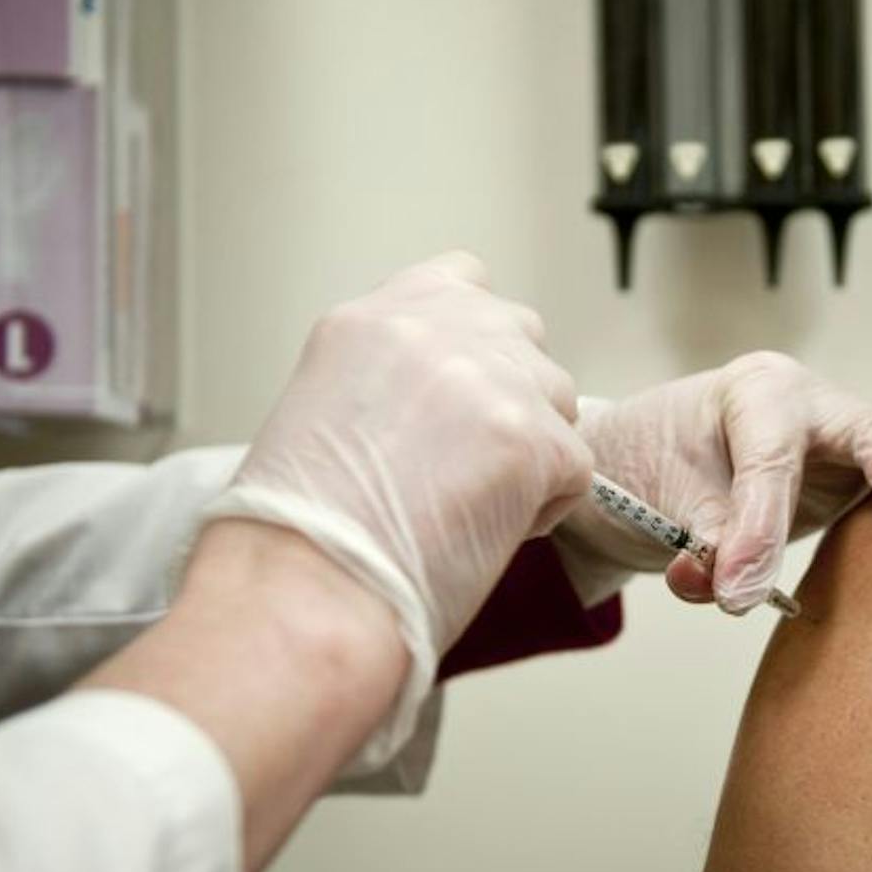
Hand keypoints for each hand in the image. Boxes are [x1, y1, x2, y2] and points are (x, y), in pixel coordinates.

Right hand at [206, 252, 592, 719]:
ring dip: (531, 449)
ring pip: (557, 399)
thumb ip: (393, 376)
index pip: (462, 282)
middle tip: (465, 462)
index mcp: (373, 320)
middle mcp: (436, 329)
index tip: (462, 388)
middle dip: (509, 393)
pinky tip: (482, 533)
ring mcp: (490, 378)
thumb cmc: (295, 530)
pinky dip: (544, 507)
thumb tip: (444, 400)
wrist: (304, 588)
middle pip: (520, 337)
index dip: (474, 342)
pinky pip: (575, 468)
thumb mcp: (323, 406)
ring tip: (466, 504)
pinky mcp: (534, 437)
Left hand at [553, 352, 871, 613]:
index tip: (739, 592)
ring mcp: (844, 423)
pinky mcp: (864, 457)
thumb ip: (704, 542)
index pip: (768, 464)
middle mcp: (810, 398)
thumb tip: (730, 585)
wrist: (636, 458)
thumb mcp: (655, 507)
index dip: (756, 529)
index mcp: (752, 397)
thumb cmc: (646, 472)